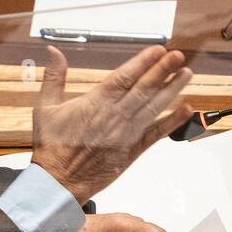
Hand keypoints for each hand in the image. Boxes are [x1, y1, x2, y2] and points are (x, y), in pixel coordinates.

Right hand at [31, 45, 193, 203]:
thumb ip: (53, 77)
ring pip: (154, 107)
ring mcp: (126, 134)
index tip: (158, 50)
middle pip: (144, 88)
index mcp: (95, 103)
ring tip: (186, 74)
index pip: (125, 76)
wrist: (57, 181)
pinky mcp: (131, 151)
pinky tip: (186, 110)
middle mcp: (115, 116)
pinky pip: (156, 134)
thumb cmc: (51, 147)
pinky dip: (172, 122)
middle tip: (178, 56)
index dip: (144, 62)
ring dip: (172, 90)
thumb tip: (54, 51)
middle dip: (163, 70)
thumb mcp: (45, 107)